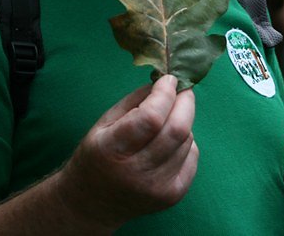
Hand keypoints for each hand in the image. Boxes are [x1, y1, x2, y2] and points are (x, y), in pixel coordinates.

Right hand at [57, 74, 197, 230]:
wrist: (92, 204)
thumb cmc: (97, 156)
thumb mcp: (104, 123)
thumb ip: (135, 101)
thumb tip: (166, 82)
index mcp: (112, 149)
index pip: (151, 117)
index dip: (165, 94)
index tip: (168, 79)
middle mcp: (136, 172)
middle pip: (177, 130)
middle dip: (185, 102)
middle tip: (183, 90)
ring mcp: (157, 187)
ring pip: (187, 141)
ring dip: (183, 122)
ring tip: (169, 119)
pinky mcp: (172, 196)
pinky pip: (192, 157)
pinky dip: (186, 143)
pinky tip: (170, 143)